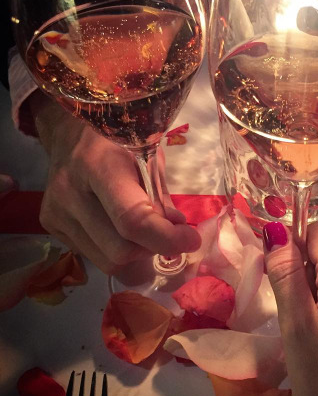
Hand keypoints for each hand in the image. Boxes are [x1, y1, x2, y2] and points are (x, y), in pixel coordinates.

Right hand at [30, 92, 200, 273]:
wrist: (70, 134)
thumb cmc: (117, 142)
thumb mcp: (147, 156)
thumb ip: (161, 195)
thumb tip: (177, 231)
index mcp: (99, 166)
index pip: (132, 219)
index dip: (166, 238)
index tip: (190, 240)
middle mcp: (71, 192)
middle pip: (119, 250)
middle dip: (152, 249)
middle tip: (166, 235)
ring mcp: (56, 212)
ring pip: (106, 261)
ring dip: (135, 256)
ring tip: (143, 233)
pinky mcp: (49, 225)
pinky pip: (93, 256)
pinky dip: (115, 251)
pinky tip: (119, 231)